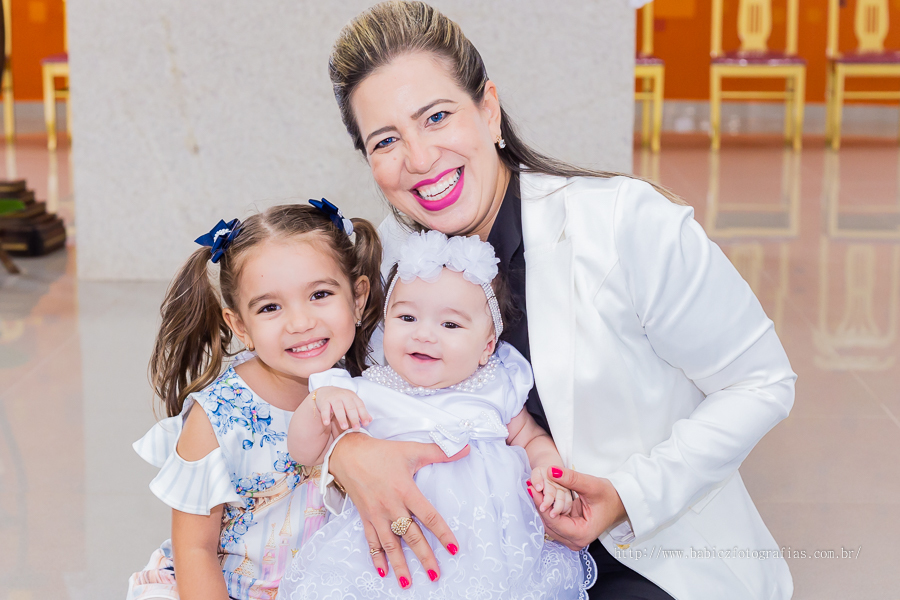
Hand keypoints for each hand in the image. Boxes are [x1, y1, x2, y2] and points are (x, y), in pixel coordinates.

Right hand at [313, 386, 371, 429]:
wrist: (326, 391)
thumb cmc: (341, 399)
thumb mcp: (352, 403)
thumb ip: (360, 411)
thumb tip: (370, 420)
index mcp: (352, 396)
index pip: (360, 405)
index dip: (363, 414)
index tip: (366, 423)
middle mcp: (344, 396)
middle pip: (350, 407)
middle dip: (354, 418)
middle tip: (356, 428)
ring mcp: (334, 398)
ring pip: (338, 408)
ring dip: (342, 418)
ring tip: (344, 427)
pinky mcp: (324, 401)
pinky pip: (325, 409)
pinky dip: (325, 416)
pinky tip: (326, 423)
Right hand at [328, 433, 469, 587]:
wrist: (347, 453)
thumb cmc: (381, 452)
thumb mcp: (411, 450)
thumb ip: (439, 452)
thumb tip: (465, 448)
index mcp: (406, 490)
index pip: (429, 516)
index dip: (443, 533)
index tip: (454, 549)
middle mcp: (391, 506)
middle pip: (411, 536)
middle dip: (424, 556)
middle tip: (435, 575)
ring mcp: (376, 514)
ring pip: (390, 544)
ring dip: (399, 564)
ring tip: (408, 583)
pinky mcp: (365, 517)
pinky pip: (371, 541)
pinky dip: (377, 557)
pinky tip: (383, 571)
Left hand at [528, 466, 627, 550]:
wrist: (619, 502)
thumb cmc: (610, 496)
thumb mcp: (591, 485)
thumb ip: (571, 479)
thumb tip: (550, 470)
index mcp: (582, 534)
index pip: (555, 522)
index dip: (542, 505)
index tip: (532, 489)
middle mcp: (575, 541)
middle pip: (549, 524)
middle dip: (540, 505)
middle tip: (530, 486)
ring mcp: (571, 538)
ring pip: (549, 524)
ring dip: (542, 507)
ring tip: (533, 488)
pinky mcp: (569, 532)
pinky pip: (553, 521)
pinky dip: (547, 508)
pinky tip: (541, 495)